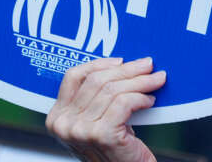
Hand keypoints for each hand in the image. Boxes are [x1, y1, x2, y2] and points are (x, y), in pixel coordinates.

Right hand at [46, 56, 166, 161]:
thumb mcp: (94, 121)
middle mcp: (63, 124)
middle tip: (148, 65)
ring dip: (140, 82)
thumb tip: (118, 64)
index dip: (100, 64)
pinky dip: (140, 97)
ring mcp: (80, 130)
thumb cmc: (113, 150)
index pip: (73, 76)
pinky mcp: (101, 135)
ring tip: (155, 81)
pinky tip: (149, 100)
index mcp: (56, 117)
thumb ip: (94, 98)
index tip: (122, 61)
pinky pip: (124, 103)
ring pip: (113, 90)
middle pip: (97, 80)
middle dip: (127, 70)